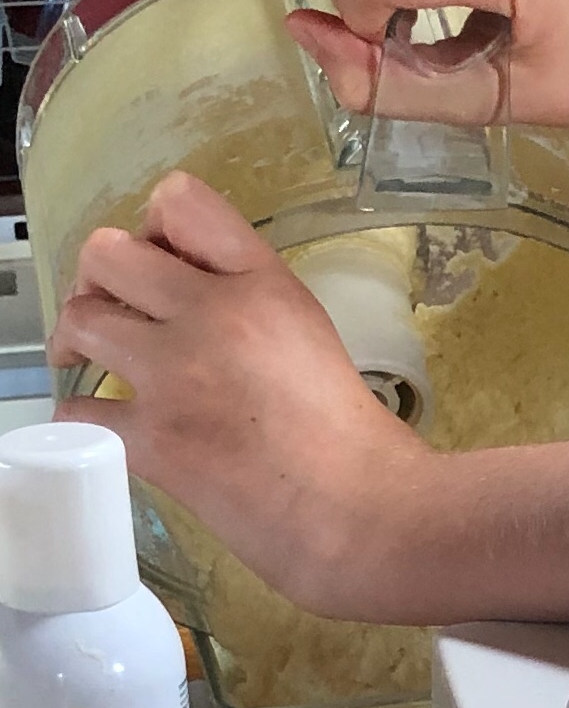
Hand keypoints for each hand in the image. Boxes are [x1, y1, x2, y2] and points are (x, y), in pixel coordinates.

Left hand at [45, 173, 423, 619]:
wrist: (353, 507)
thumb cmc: (341, 425)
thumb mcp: (304, 326)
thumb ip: (244, 291)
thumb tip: (175, 279)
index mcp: (261, 281)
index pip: (179, 200)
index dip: (156, 228)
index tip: (160, 265)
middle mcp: (214, 312)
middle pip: (107, 253)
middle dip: (100, 282)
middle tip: (115, 315)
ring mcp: (176, 374)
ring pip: (80, 321)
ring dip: (79, 341)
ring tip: (97, 360)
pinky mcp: (150, 438)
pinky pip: (77, 408)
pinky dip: (84, 416)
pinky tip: (109, 424)